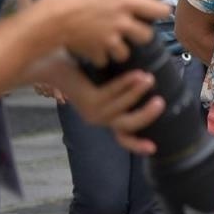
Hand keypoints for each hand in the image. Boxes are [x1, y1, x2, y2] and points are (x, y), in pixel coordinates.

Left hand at [29, 58, 162, 153]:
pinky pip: (114, 94)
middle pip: (128, 126)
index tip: (153, 148)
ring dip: (138, 93)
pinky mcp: (89, 101)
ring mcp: (93, 112)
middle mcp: (99, 119)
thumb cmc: (83, 72)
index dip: (138, 145)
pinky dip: (127, 84)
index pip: (123, 138)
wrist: (51, 66)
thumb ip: (123, 91)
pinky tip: (137, 74)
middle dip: (147, 116)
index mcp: (105, 118)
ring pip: (123, 109)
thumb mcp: (106, 85)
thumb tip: (152, 83)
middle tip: (161, 102)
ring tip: (150, 78)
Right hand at [41, 0, 172, 66]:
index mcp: (126, 3)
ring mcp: (110, 39)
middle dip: (142, 33)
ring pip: (126, 52)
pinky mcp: (96, 51)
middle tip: (133, 28)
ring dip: (121, 49)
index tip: (156, 10)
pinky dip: (100, 57)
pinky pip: (104, 60)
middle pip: (147, 36)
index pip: (160, 11)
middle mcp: (123, 23)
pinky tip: (96, 50)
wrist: (50, 18)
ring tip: (114, 42)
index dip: (161, 10)